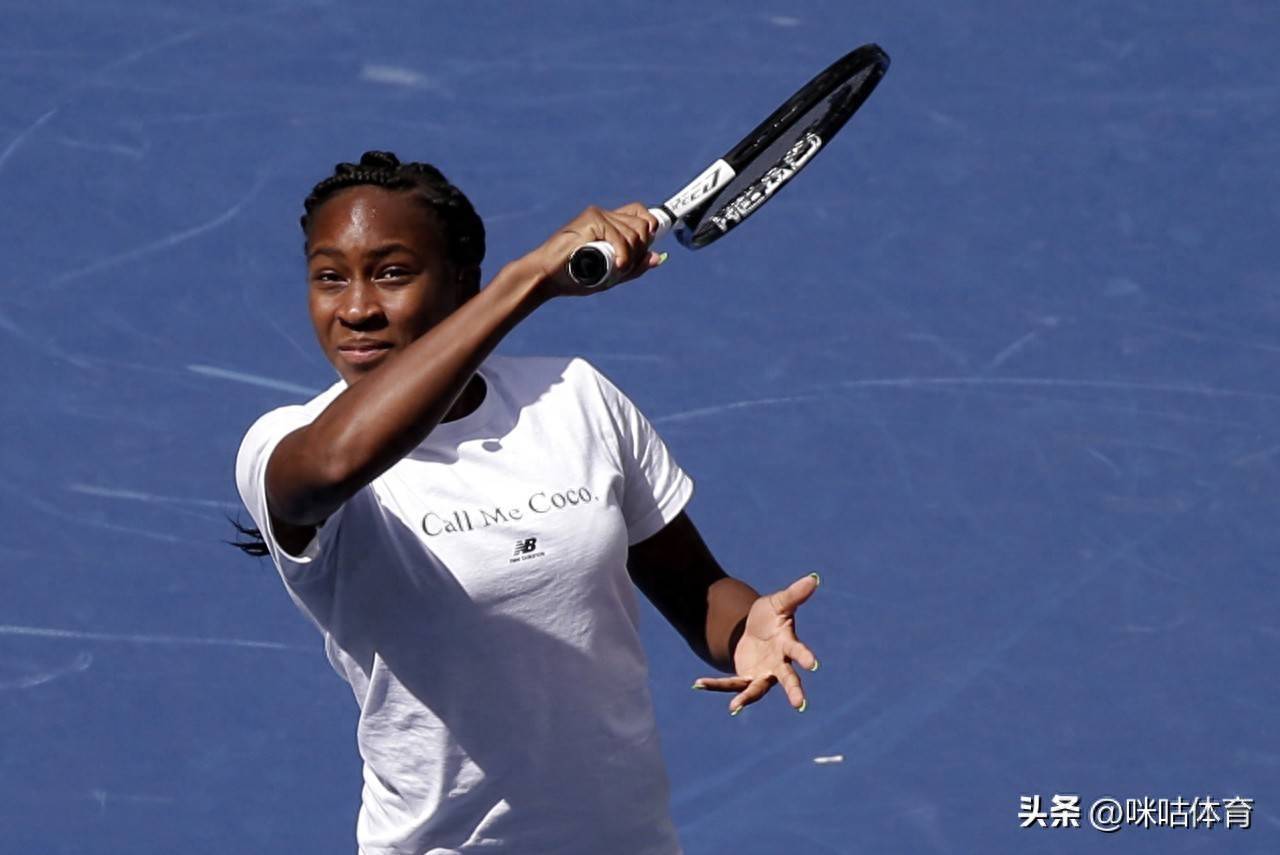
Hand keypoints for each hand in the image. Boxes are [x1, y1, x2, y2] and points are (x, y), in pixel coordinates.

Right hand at [523, 203, 665, 296]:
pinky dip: (623, 256)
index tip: (647, 247)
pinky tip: (617, 267)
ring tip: (615, 271)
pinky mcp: (592, 220)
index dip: (650, 227)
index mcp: (610, 224)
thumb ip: (634, 267)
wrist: (547, 276)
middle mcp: (606, 215)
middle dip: (640, 251)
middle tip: (624, 268)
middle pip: (642, 226)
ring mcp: (598, 215)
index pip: (641, 214)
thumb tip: (659, 257)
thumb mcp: (610, 276)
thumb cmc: (574, 277)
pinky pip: (621, 238)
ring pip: (634, 233)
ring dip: (630, 257)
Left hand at [692, 573, 820, 715]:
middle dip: (793, 690)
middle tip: (800, 704)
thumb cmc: (770, 616)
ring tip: (734, 708)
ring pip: (756, 689)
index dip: (805, 656)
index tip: (814, 664)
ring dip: (746, 698)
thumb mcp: (779, 603)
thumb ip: (794, 594)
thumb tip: (814, 578)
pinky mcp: (746, 677)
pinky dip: (716, 684)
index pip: (798, 650)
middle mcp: (778, 664)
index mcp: (788, 644)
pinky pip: (731, 683)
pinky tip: (699, 683)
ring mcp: (763, 674)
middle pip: (787, 678)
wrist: (751, 629)